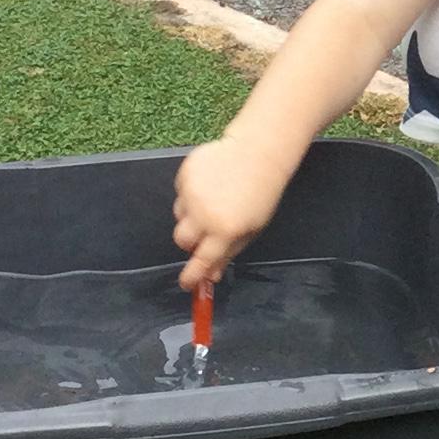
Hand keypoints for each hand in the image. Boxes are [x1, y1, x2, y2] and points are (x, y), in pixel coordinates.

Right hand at [173, 136, 290, 290]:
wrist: (257, 155)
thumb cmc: (259, 194)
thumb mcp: (251, 229)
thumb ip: (229, 253)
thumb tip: (211, 276)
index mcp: (225, 230)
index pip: (201, 261)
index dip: (191, 276)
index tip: (186, 283)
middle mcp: (205, 214)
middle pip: (182, 240)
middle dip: (189, 242)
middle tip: (204, 233)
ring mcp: (192, 193)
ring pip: (179, 216)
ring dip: (190, 216)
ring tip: (212, 201)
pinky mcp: (185, 175)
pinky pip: (180, 194)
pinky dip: (190, 194)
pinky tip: (209, 185)